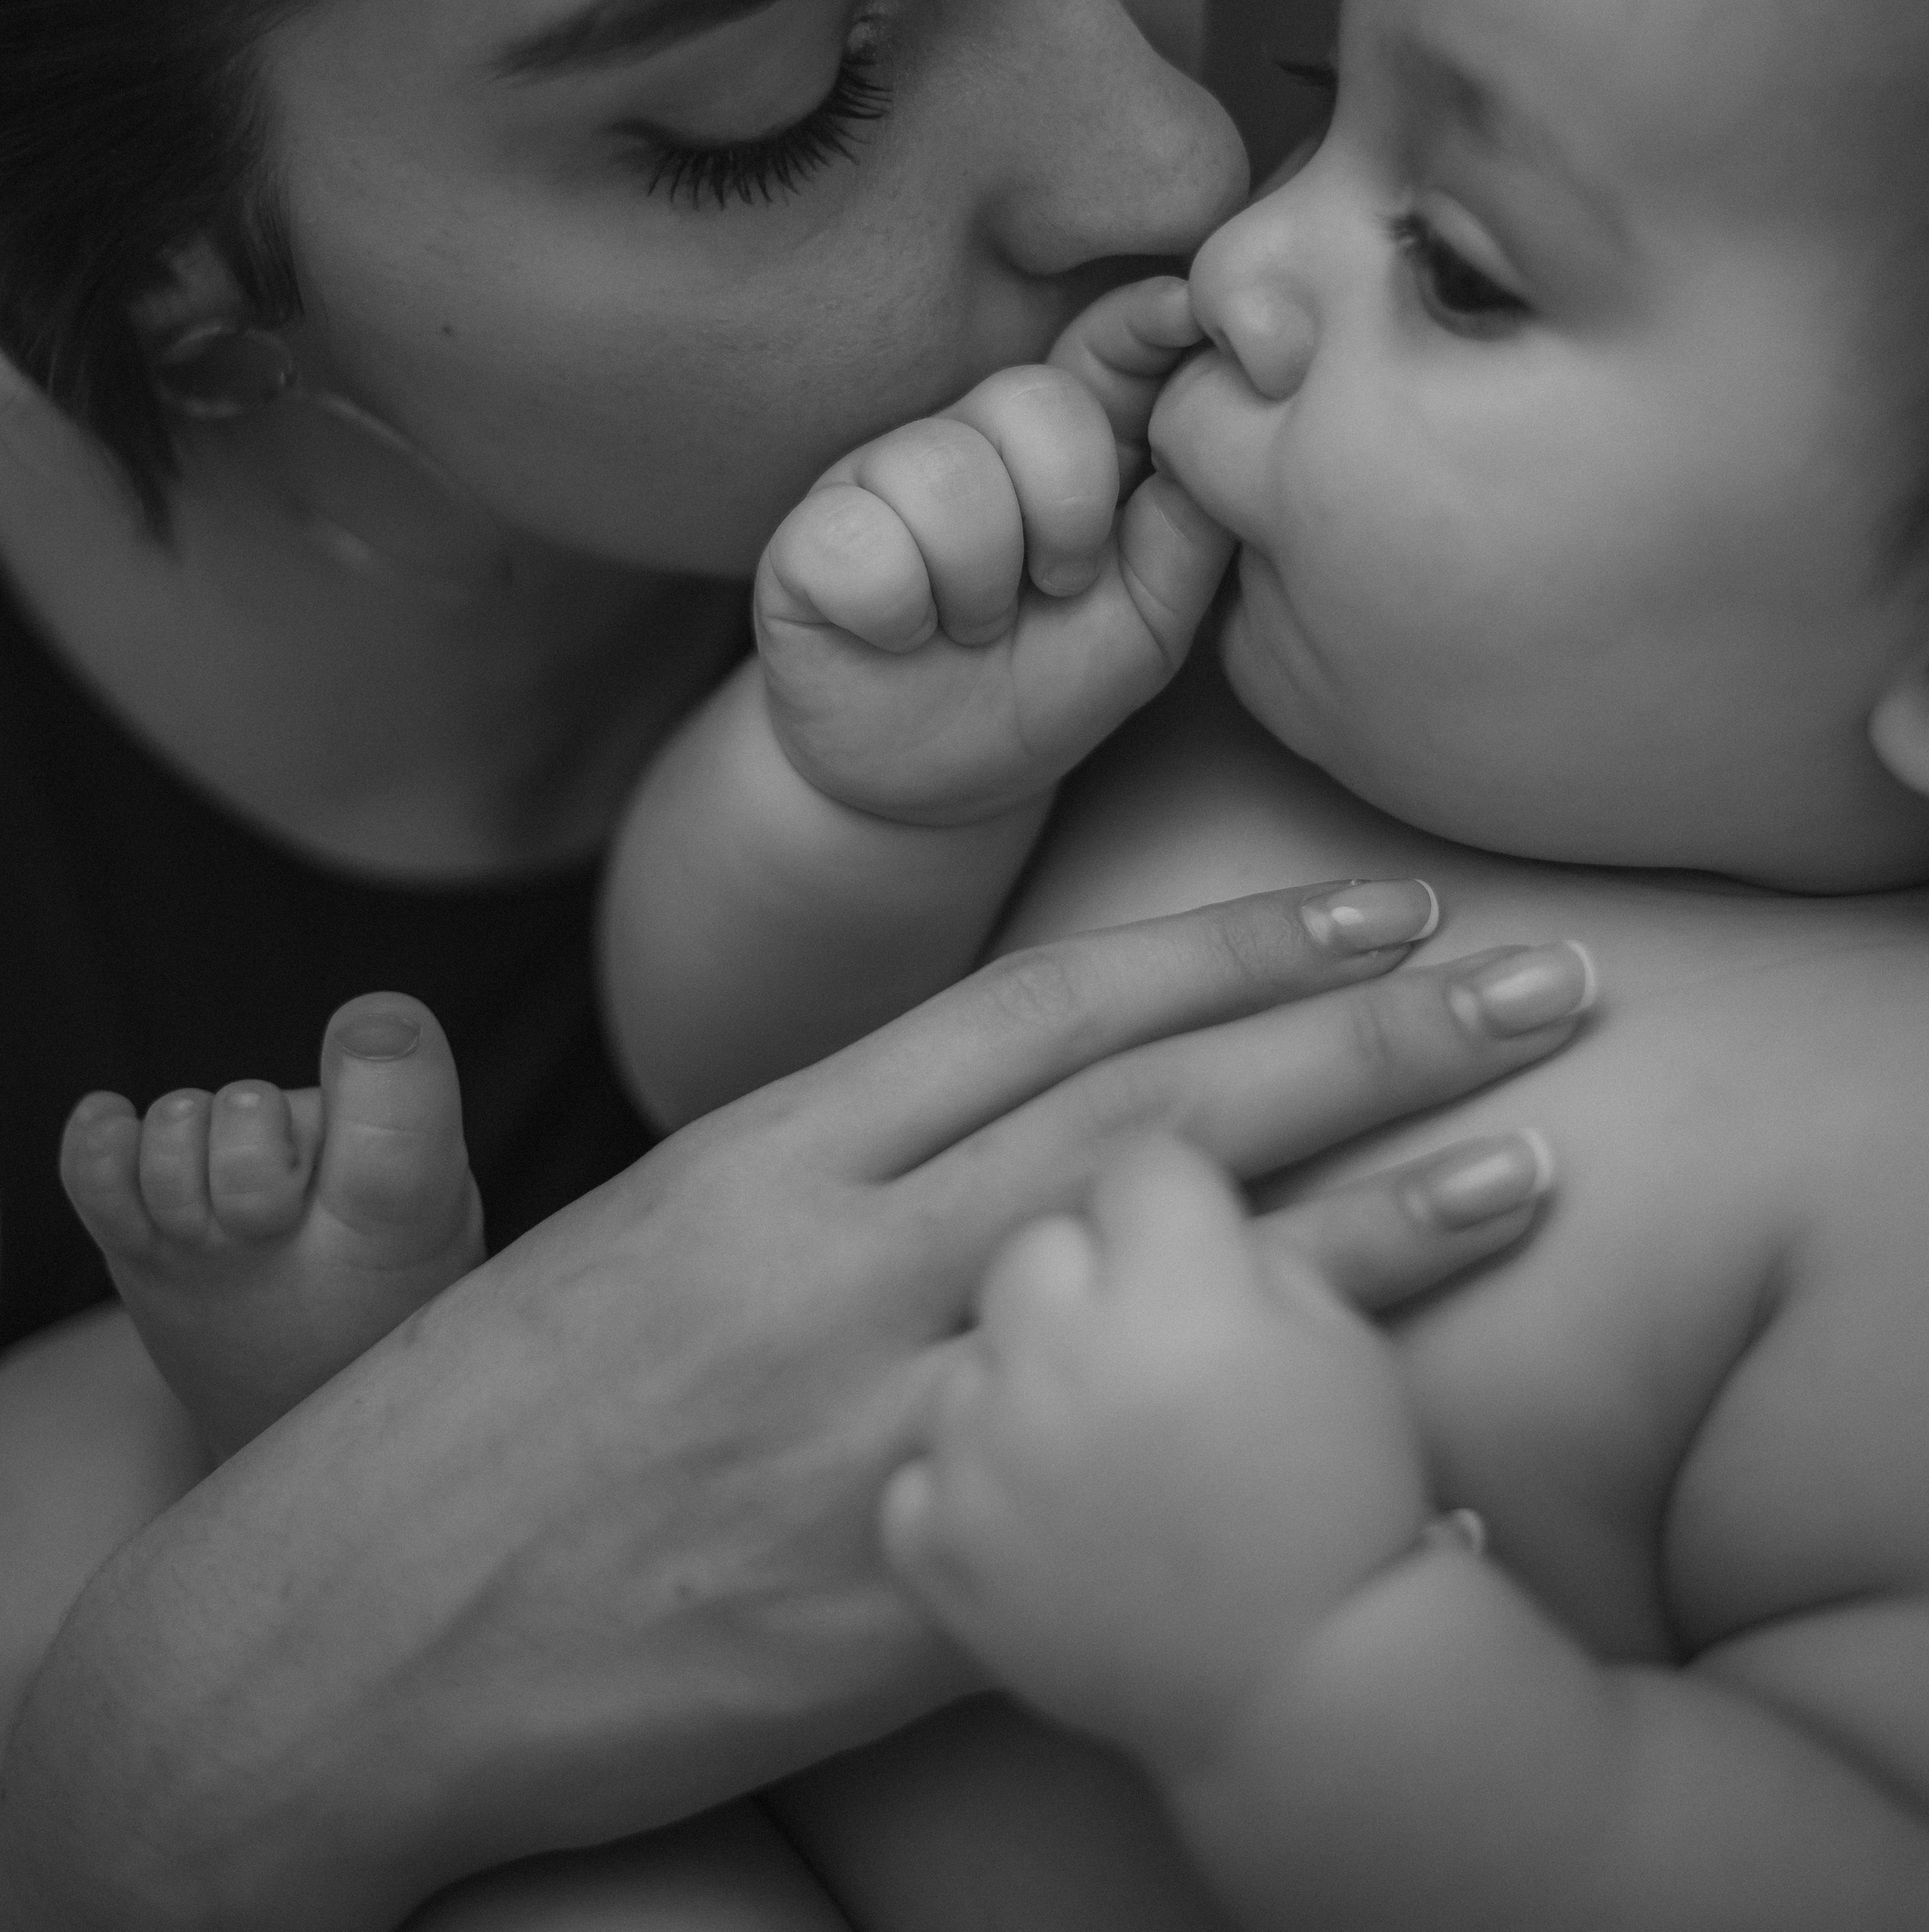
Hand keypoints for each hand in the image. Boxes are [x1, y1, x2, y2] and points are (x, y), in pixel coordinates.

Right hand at [2, 885, 1580, 1930]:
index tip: (1375, 913)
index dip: (1234, 948)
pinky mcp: (893, 1597)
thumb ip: (837, 1162)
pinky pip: (1122, 1511)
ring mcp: (873, 1425)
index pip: (1048, 1005)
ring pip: (1164, 1286)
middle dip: (1358, 1035)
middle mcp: (837, 1258)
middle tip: (1529, 980)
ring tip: (1529, 1155)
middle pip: (1147, 1108)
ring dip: (1370, 1218)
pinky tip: (1410, 1445)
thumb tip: (1020, 1116)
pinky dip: (1268, 1463)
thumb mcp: (659, 1222)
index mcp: (771, 1145)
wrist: (346, 1625)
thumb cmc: (498, 1407)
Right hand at [755, 278, 1226, 821]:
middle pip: (1031, 398)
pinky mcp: (806, 540)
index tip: (1189, 312)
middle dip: (1067, 509)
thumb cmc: (1046, 688)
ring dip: (979, 583)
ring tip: (974, 629)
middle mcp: (970, 442)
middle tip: (1057, 587)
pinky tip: (901, 637)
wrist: (932, 789)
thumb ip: (1186, 536)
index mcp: (1063, 448)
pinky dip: (896, 610)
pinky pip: (857, 540)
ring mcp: (880, 481)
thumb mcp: (1147, 626)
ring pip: (943, 471)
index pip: (1102, 347)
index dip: (1142, 324)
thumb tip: (1220, 440)